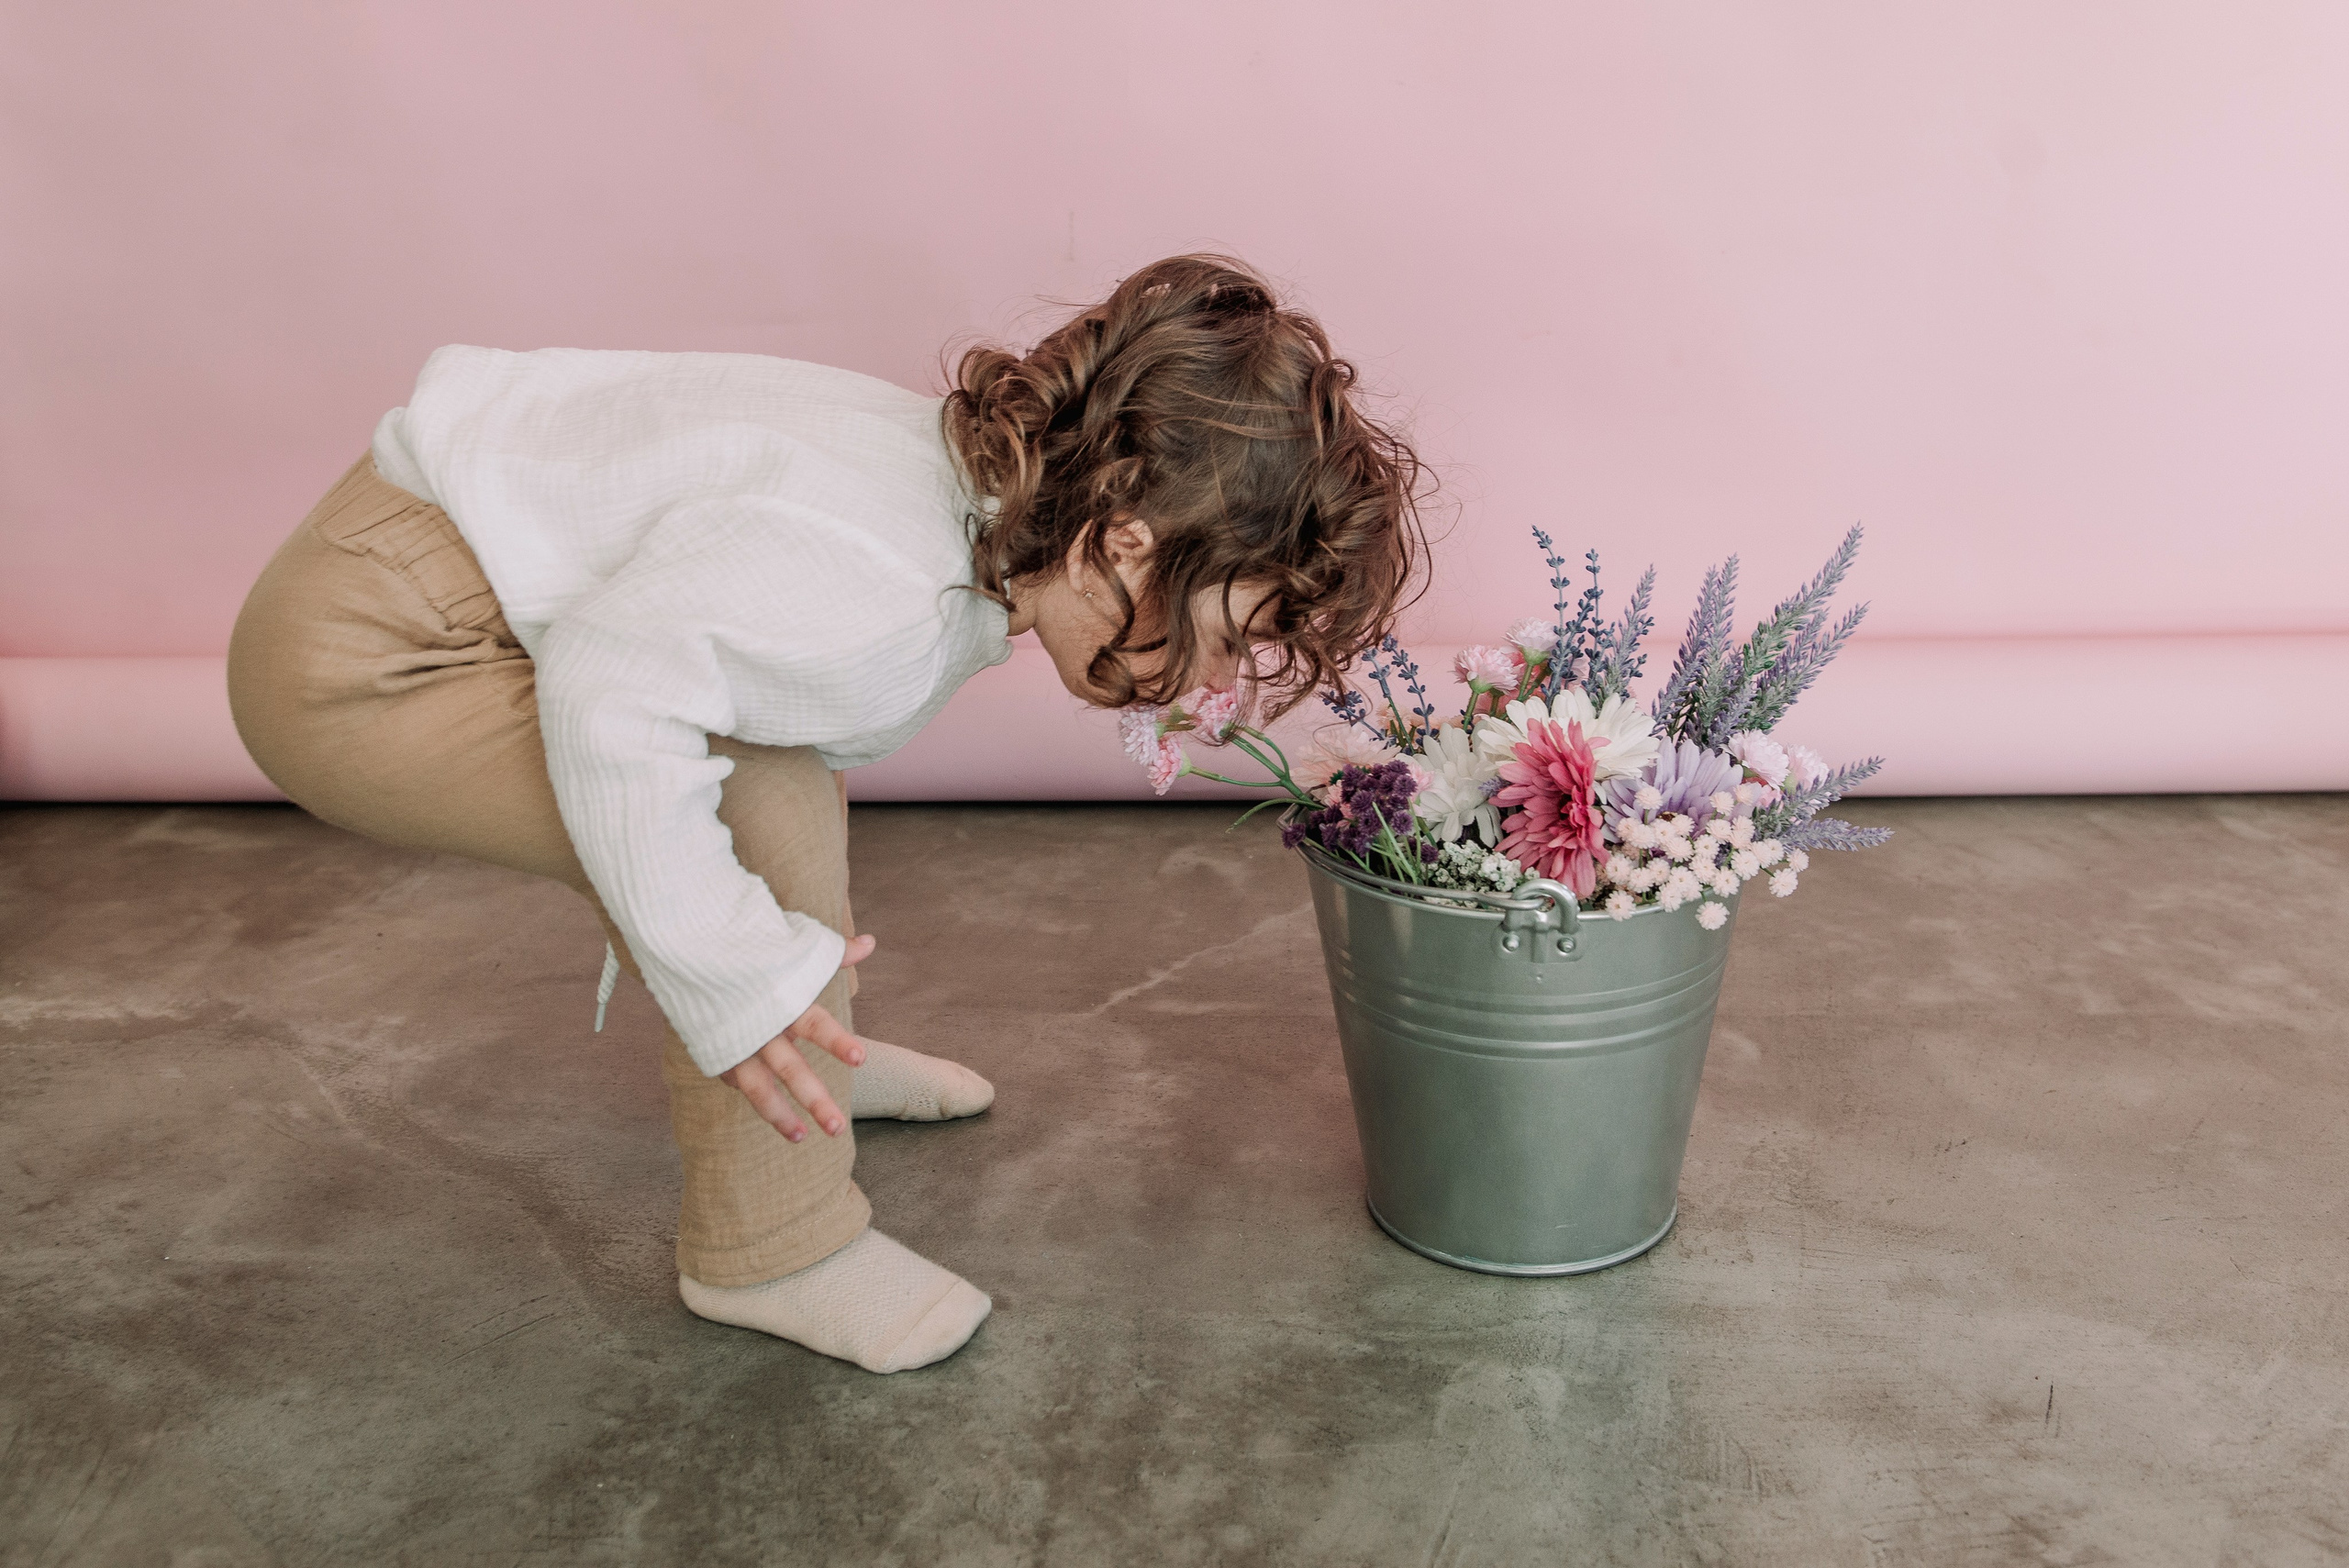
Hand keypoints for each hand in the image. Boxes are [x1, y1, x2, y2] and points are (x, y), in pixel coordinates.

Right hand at [718, 933, 875, 1141]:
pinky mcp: (716, 1052)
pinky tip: (777, 1114)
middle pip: (790, 1069)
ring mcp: (734, 1044)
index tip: (860, 1059)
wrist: (685, 951)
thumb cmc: (748, 951)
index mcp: (780, 1000)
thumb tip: (869, 943)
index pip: (814, 1023)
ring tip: (802, 1138)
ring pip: (757, 1088)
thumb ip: (830, 953)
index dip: (836, 1041)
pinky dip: (757, 1096)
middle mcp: (758, 1027)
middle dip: (814, 1099)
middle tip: (836, 1127)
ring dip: (779, 1116)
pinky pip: (738, 1080)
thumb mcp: (787, 947)